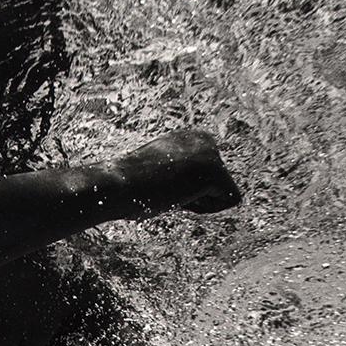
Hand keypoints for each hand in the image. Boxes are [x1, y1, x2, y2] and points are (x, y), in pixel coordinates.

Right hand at [112, 129, 241, 217]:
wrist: (116, 185)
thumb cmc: (126, 188)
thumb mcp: (157, 174)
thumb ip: (177, 174)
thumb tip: (189, 187)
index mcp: (190, 138)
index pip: (207, 181)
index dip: (185, 193)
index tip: (159, 184)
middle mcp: (204, 139)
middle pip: (218, 187)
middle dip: (194, 197)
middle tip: (164, 189)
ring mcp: (211, 152)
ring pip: (224, 194)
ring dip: (197, 202)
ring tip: (170, 191)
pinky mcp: (215, 170)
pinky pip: (229, 201)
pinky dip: (204, 208)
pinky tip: (180, 195)